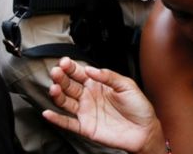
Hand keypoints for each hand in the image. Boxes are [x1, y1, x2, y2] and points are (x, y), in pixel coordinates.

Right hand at [42, 57, 164, 153]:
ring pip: (66, 102)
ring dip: (57, 95)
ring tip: (54, 88)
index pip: (80, 73)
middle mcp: (89, 96)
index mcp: (99, 84)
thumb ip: (109, 76)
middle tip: (56, 71)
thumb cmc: (138, 107)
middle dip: (61, 78)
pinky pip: (68, 123)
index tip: (65, 61)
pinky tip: (48, 113)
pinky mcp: (85, 127)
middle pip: (69, 85)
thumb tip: (91, 69)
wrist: (145, 130)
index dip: (71, 67)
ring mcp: (86, 111)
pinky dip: (56, 119)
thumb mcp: (127, 85)